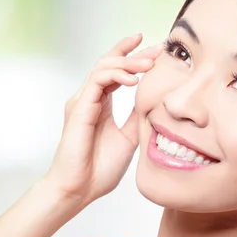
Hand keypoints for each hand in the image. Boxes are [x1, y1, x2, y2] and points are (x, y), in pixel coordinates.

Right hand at [45, 34, 162, 204]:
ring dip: (128, 62)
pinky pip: (97, 80)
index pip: (115, 70)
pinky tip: (134, 79)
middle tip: (157, 48)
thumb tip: (152, 98)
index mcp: (100, 103)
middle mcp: (89, 98)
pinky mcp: (79, 108)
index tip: (154, 47)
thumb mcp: (128, 136)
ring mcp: (82, 101)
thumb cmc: (100, 168)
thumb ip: (136, 115)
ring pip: (103, 66)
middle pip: (109, 62)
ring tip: (150, 63)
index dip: (132, 54)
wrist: (81, 189)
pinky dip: (116, 75)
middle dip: (134, 52)